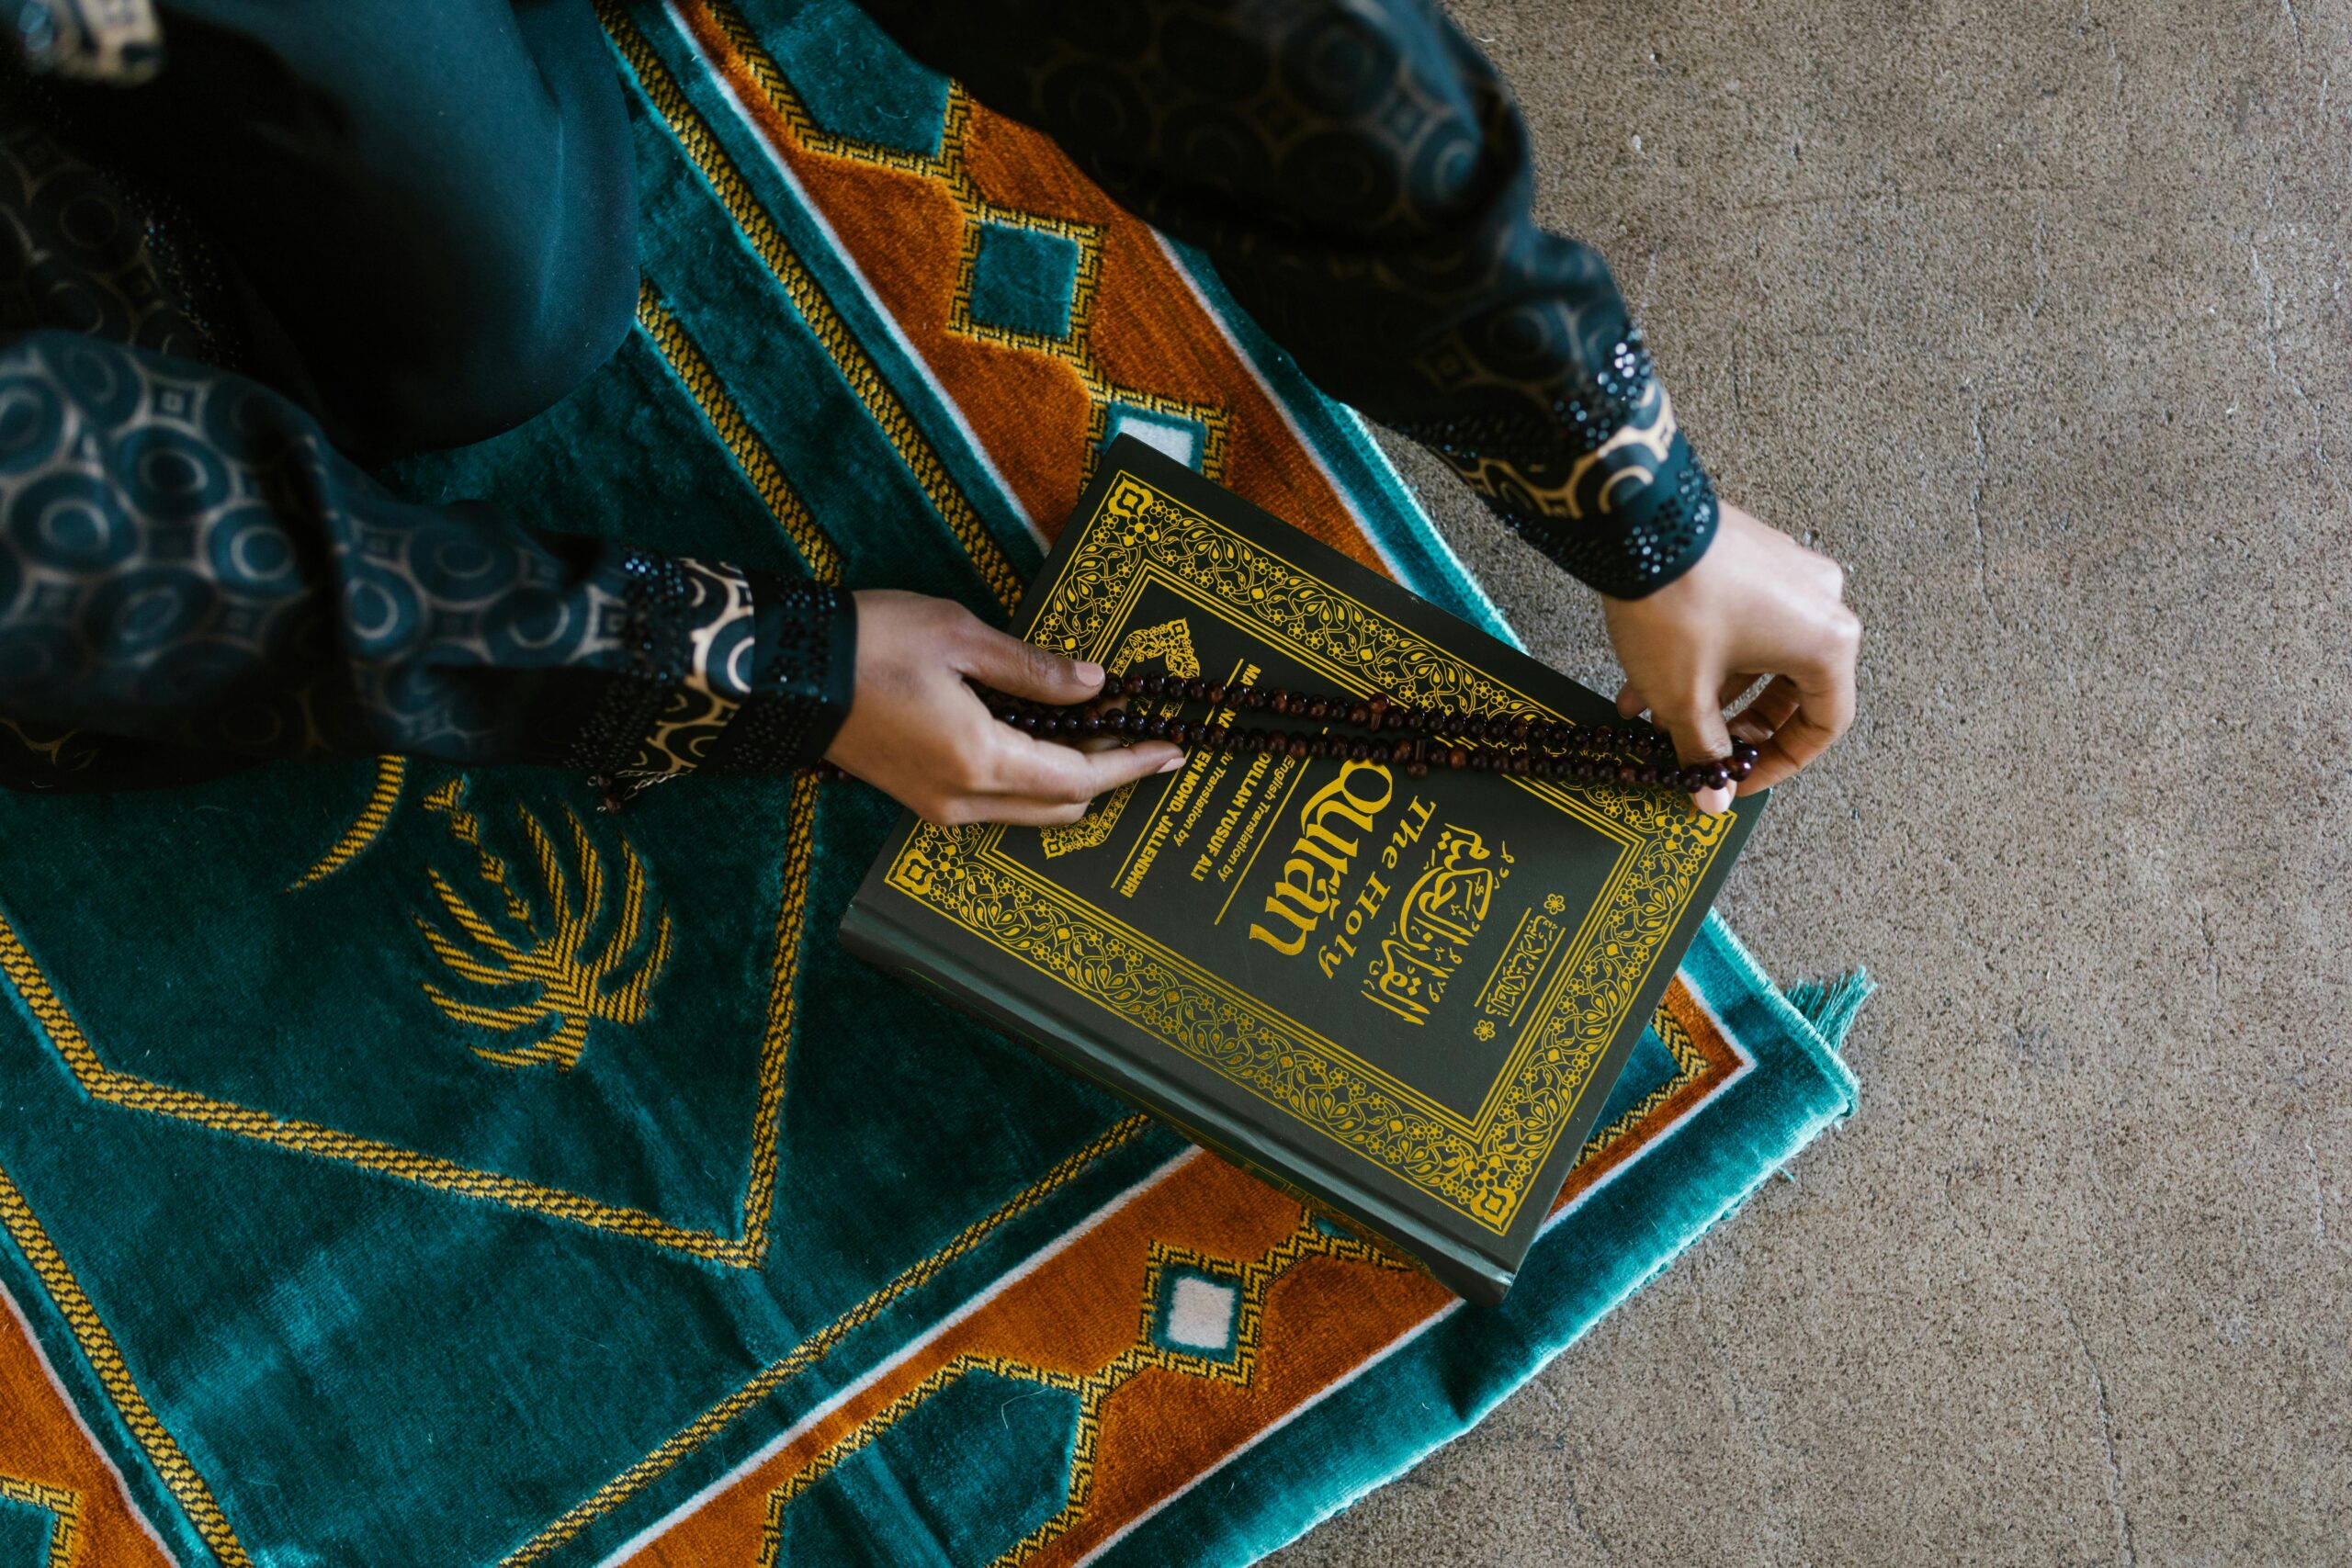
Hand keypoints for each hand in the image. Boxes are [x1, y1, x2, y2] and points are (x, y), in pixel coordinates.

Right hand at [823, 589, 1181, 825]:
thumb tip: (1092, 685)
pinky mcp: (919, 797)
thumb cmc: (869, 644)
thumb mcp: (961, 636)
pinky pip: (996, 802)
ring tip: (1100, 732)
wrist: (783, 671)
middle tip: (1141, 735)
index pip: (1079, 777)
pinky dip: (1032, 778)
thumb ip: (1033, 668)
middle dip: (1109, 774)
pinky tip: (1043, 738)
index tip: (1172, 751)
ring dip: (1070, 778)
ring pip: (1029, 809)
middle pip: (1061, 806)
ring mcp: (938, 806)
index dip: (1132, 763)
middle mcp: (963, 799)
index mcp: (979, 760)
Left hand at [1603, 502, 1859, 814]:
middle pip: (1791, 689)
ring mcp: (1788, 573)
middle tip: (1703, 750)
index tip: (1741, 778)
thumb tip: (1713, 794)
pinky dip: (1703, 654)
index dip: (1781, 763)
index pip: (1824, 724)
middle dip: (1737, 726)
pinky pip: (1741, 621)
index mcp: (1827, 643)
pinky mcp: (1753, 556)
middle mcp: (1820, 603)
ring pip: (1757, 655)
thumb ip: (1705, 751)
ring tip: (1655, 717)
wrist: (1637, 522)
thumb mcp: (1685, 695)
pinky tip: (1646, 677)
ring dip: (1709, 692)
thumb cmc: (1676, 605)